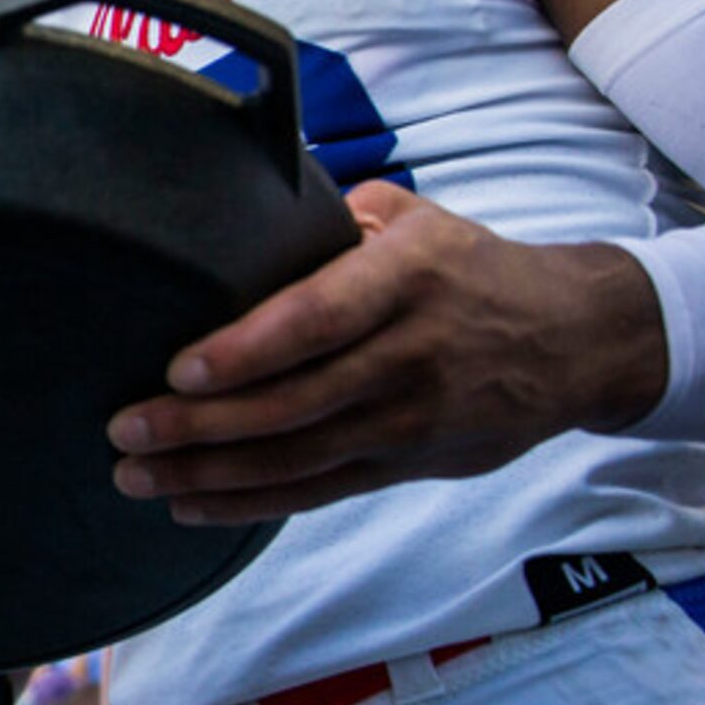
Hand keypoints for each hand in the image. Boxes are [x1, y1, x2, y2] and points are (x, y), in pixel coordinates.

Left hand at [106, 181, 665, 522]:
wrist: (581, 338)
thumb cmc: (473, 268)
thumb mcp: (417, 220)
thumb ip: (334, 216)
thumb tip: (242, 198)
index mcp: (408, 279)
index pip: (318, 320)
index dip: (246, 351)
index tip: (177, 368)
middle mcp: (412, 353)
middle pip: (294, 403)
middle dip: (200, 425)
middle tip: (124, 430)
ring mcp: (412, 418)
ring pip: (299, 458)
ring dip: (210, 475)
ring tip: (135, 475)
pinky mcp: (410, 464)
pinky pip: (320, 492)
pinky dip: (252, 504)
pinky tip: (191, 506)